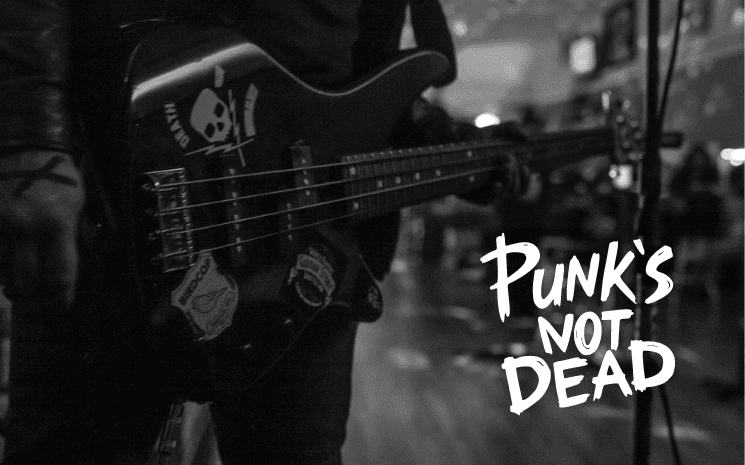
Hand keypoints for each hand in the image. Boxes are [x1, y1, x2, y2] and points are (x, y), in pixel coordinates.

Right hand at [0, 150, 83, 308]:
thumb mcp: (76, 207)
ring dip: (9, 282)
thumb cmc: (59, 177)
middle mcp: (24, 227)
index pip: (59, 276)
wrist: (26, 145)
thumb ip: (68, 238)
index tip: (59, 309)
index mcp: (56, 225)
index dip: (59, 299)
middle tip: (35, 302)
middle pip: (24, 281)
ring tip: (16, 285)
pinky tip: (4, 266)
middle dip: (32, 297)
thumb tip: (62, 273)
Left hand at [456, 121, 532, 201]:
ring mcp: (486, 192)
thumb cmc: (476, 139)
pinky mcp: (473, 195)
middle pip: (515, 189)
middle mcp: (498, 186)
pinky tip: (496, 184)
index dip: (527, 180)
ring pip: (505, 194)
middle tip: (508, 159)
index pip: (522, 186)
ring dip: (509, 181)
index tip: (525, 167)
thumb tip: (527, 138)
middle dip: (515, 174)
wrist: (454, 144)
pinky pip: (488, 200)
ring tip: (504, 166)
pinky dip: (495, 193)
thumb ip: (512, 129)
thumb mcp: (495, 130)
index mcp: (506, 176)